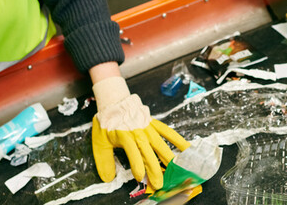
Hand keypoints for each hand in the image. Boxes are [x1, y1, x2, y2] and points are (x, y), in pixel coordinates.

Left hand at [91, 76, 189, 191]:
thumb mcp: (99, 142)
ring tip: (176, 170)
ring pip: (160, 144)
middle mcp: (138, 132)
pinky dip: (178, 140)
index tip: (140, 177)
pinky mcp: (154, 125)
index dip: (137, 164)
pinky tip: (187, 148)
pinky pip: (168, 132)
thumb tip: (108, 178)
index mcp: (124, 136)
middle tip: (159, 183)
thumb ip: (104, 161)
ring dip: (168, 158)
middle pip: (148, 152)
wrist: (114, 102)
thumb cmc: (107, 123)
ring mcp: (148, 128)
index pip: (133, 151)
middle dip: (154, 169)